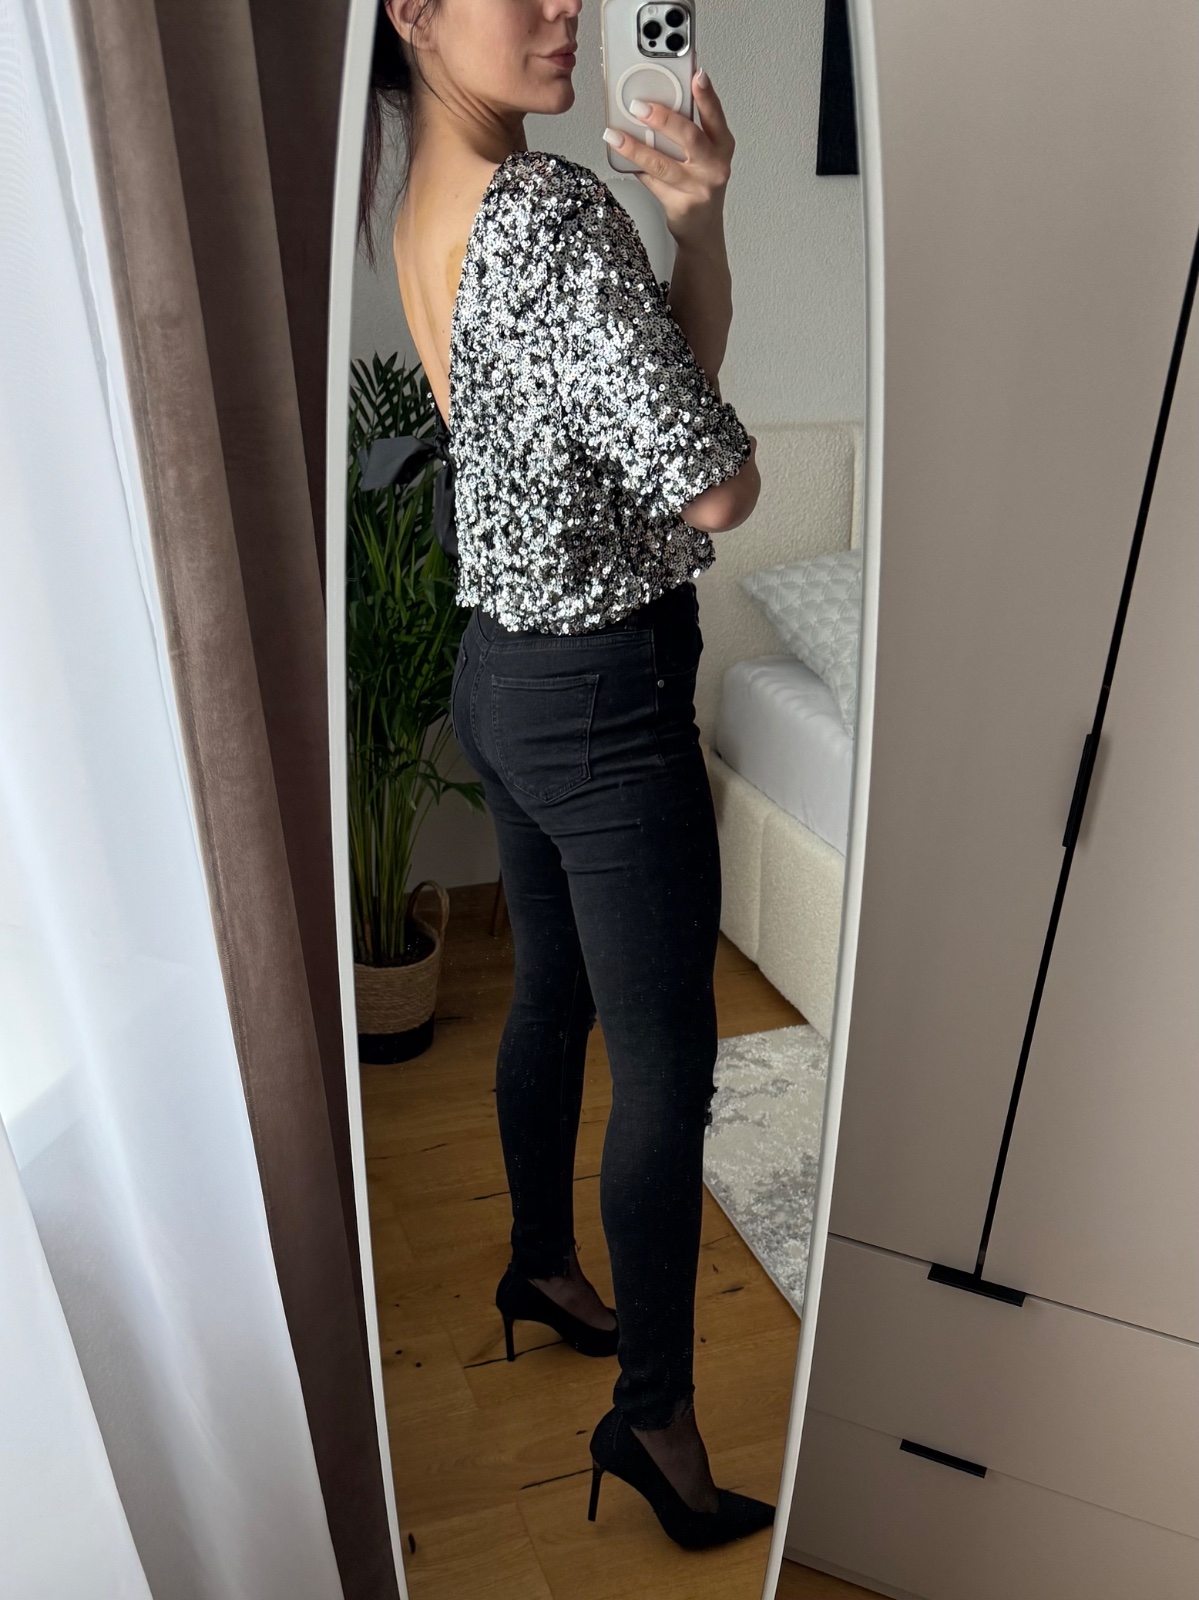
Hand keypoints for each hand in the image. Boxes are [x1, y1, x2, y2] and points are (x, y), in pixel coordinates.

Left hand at [603, 69, 734, 247]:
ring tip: (615, 135)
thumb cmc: (701, 184)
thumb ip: (688, 130)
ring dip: (635, 147)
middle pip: (689, 137)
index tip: (696, 75)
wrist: (703, 230)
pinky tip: (621, 157)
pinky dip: (635, 169)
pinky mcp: (681, 206)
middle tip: (638, 106)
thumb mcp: (705, 154)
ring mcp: (698, 188)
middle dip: (663, 118)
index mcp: (722, 146)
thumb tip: (656, 100)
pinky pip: (652, 183)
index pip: (715, 116)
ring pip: (663, 164)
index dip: (707, 96)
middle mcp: (714, 166)